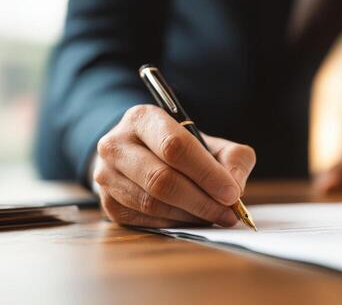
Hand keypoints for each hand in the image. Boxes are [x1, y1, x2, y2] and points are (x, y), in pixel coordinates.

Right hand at [93, 105, 255, 227]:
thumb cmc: (181, 149)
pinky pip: (145, 220)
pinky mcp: (107, 203)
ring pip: (152, 203)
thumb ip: (232, 158)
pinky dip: (174, 224)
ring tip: (215, 216)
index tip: (231, 193)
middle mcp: (116, 145)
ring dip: (190, 215)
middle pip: (162, 179)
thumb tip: (234, 188)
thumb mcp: (210, 142)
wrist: (141, 155)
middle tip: (228, 213)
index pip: (175, 147)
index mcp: (143, 119)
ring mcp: (106, 175)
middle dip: (202, 200)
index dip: (207, 173)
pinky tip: (192, 219)